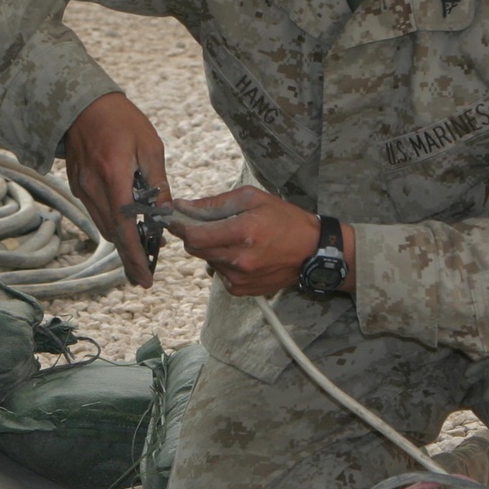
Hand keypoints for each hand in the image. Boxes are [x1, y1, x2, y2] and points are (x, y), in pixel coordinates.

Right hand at [64, 92, 168, 287]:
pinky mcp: (76, 185)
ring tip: (141, 254)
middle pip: (112, 234)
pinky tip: (127, 228)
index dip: (136, 255)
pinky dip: (112, 225)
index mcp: (114, 176)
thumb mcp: (150, 147)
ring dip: (121, 242)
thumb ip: (157, 183)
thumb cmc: (122, 121)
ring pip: (103, 227)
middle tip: (144, 276)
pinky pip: (96, 213)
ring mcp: (81, 188)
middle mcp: (93, 187)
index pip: (125, 226)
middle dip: (130, 258)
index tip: (145, 276)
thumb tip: (165, 214)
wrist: (82, 104)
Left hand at [167, 187, 355, 296]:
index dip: (180, 226)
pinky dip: (222, 262)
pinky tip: (242, 254)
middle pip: (196, 249)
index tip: (176, 218)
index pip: (195, 236)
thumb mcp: (253, 199)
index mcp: (244, 232)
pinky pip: (218, 273)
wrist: (312, 252)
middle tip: (205, 223)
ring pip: (206, 260)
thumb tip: (183, 205)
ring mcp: (240, 278)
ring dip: (211, 248)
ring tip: (235, 238)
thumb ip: (215, 203)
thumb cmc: (285, 220)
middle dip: (194, 235)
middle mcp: (240, 259)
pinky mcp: (240, 290)